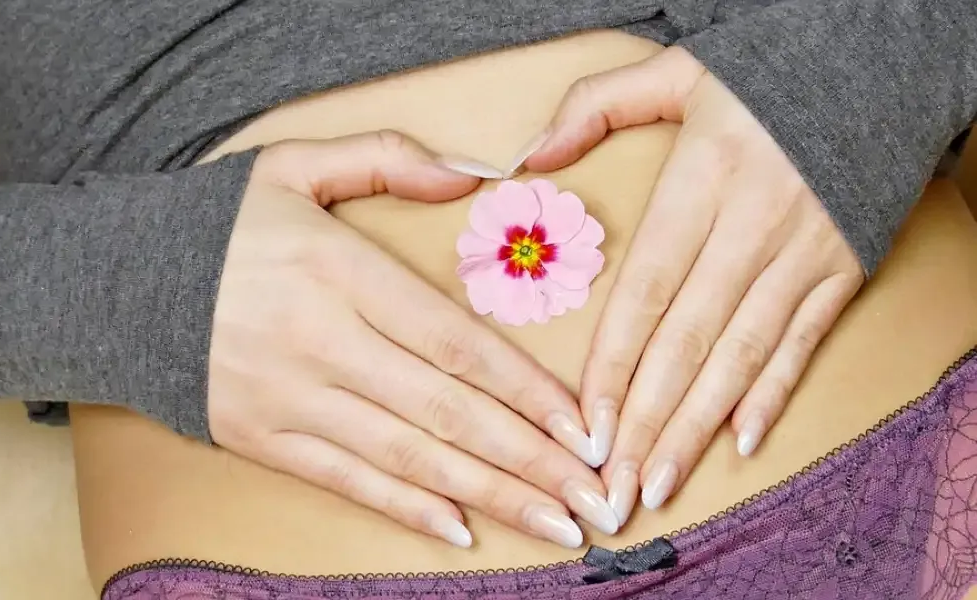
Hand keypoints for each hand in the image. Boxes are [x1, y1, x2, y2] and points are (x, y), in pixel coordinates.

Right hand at [208, 130, 620, 547]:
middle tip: (594, 497)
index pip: (455, 343)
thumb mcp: (293, 165)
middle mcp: (320, 341)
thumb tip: (472, 175)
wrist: (112, 282)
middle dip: (530, 459)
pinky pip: (345, 480)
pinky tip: (460, 529)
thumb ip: (385, 161)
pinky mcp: (260, 437)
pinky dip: (405, 509)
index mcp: (339, 272)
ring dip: (488, 494)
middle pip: (445, 411)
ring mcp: (289, 398)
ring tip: (554, 524)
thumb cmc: (217, 225)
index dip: (527, 390)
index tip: (582, 426)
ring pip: (406, 456)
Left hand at [518, 48, 863, 524]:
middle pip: (688, 339)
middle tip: (614, 485)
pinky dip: (772, 393)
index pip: (647, 291)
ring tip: (660, 483)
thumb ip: (596, 105)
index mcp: (703, 181)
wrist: (877, 64)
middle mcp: (751, 228)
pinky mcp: (840, 271)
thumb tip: (531, 155)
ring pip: (741, 355)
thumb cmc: (764, 74)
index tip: (585, 423)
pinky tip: (741, 443)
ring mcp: (801, 255)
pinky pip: (801, 342)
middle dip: (646, 419)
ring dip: (697, 426)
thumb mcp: (677, 70)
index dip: (614, 363)